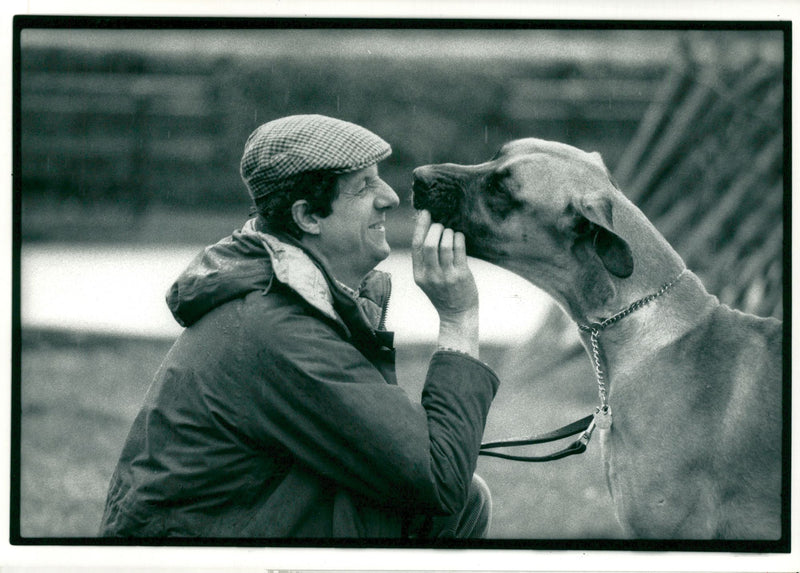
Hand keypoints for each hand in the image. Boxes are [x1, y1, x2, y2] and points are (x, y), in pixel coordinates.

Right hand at [412, 210, 478, 356]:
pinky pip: (459, 249)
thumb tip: (427, 230)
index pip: (416, 246)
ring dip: (449, 233)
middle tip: (441, 225)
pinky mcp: (461, 275)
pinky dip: (459, 238)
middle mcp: (431, 275)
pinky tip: (459, 238)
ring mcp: (446, 276)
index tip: (426, 213)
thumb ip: (425, 260)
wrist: (457, 314)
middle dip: (436, 228)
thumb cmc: (443, 293)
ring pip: (445, 244)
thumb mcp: (427, 279)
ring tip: (450, 233)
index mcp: (419, 275)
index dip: (420, 227)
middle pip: (430, 243)